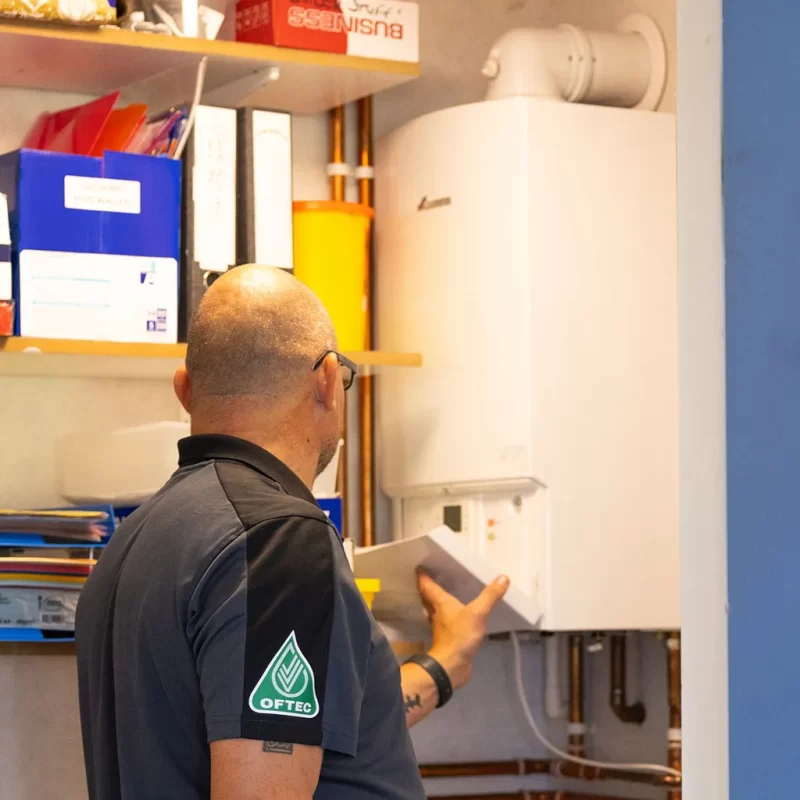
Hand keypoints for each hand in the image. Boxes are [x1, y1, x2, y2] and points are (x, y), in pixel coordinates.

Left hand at [417, 570, 509, 690]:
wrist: (451, 667)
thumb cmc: (459, 636)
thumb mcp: (477, 613)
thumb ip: (489, 596)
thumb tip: (503, 577)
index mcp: (440, 603)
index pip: (427, 586)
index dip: (423, 576)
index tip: (419, 566)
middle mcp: (437, 613)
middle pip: (428, 598)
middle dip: (427, 588)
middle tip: (431, 578)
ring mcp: (441, 628)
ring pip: (434, 611)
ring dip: (435, 603)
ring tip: (443, 595)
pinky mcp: (447, 640)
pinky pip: (444, 623)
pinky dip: (446, 617)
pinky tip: (455, 618)